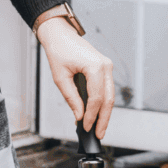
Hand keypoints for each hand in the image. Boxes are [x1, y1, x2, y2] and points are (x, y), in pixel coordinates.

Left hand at [38, 18, 114, 138]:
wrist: (59, 34)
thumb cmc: (58, 50)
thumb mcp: (60, 77)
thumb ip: (71, 98)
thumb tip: (79, 116)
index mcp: (95, 67)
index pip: (96, 98)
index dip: (91, 116)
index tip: (86, 127)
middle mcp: (106, 66)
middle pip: (108, 100)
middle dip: (103, 119)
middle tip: (98, 134)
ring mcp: (107, 66)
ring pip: (110, 96)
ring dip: (104, 113)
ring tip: (98, 128)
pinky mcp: (104, 68)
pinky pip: (106, 89)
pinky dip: (101, 102)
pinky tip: (96, 113)